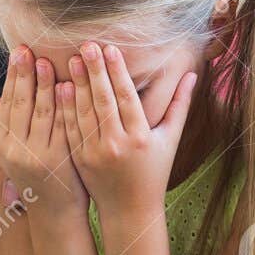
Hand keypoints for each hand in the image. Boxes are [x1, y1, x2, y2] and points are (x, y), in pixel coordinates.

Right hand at [0, 46, 88, 218]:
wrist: (57, 214)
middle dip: (25, 73)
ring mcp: (38, 155)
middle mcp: (15, 151)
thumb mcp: (11, 158)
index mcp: (2, 146)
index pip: (7, 103)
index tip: (19, 53)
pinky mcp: (59, 160)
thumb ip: (4, 131)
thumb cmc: (38, 181)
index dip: (13, 77)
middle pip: (21, 103)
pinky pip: (63, 125)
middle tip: (29, 48)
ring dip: (45, 83)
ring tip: (49, 60)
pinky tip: (68, 85)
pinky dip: (65, 104)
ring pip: (41, 111)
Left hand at [59, 42, 195, 218]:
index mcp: (141, 138)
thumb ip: (180, 105)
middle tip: (86, 45)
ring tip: (72, 59)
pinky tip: (61, 87)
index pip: (127, 98)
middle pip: (103, 101)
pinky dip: (65, 108)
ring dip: (77, 84)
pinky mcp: (79, 160)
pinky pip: (71, 129)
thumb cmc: (154, 172)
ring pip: (84, 113)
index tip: (111, 48)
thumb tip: (193, 74)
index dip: (118, 72)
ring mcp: (96, 153)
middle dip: (95, 71)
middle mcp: (118, 145)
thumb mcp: (170, 139)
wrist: (130, 209)